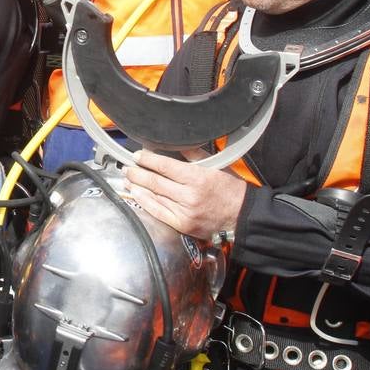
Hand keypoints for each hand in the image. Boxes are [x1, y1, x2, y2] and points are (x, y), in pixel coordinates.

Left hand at [122, 149, 247, 239]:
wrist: (242, 215)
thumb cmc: (229, 188)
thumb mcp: (215, 165)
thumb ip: (193, 155)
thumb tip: (173, 144)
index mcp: (198, 178)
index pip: (165, 166)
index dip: (148, 159)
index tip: (138, 155)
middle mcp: (190, 196)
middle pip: (156, 182)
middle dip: (138, 173)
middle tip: (127, 167)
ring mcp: (185, 212)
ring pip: (154, 197)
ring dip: (137, 187)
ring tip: (128, 179)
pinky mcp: (183, 225)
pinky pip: (158, 212)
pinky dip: (145, 202)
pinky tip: (136, 195)